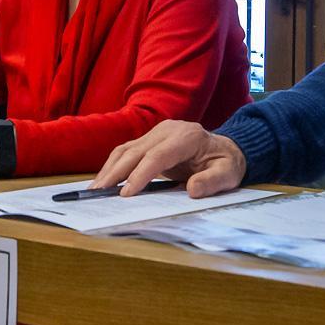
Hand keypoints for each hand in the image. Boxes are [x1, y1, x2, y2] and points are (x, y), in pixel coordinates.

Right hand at [92, 120, 247, 197]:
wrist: (224, 149)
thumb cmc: (225, 163)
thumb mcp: (228, 174)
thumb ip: (212, 182)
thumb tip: (192, 190)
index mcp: (187, 137)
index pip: (157, 156)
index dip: (140, 174)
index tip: (127, 194)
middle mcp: (167, 130)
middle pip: (136, 151)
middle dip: (116, 173)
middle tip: (100, 193)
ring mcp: (156, 133)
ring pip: (126, 149)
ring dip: (109, 169)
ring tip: (96, 189)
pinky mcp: (148, 140)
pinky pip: (127, 151)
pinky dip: (113, 166)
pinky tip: (104, 180)